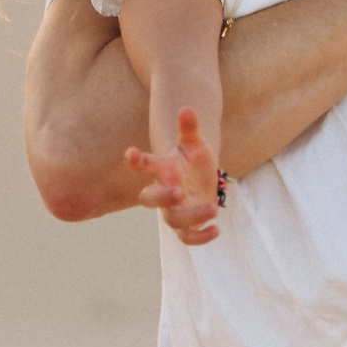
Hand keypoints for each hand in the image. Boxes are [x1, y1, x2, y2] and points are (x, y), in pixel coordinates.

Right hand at [125, 106, 221, 245]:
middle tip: (177, 190)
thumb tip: (187, 108)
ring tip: (212, 208)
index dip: (136, 160)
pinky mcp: (188, 224)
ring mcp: (174, 209)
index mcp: (162, 169)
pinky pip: (187, 237)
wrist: (201, 178)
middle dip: (160, 197)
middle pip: (149, 199)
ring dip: (190, 217)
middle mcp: (164, 191)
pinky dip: (200, 237)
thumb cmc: (192, 160)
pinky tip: (217, 229)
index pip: (144, 164)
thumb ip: (189, 128)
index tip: (130, 152)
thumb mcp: (194, 143)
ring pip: (172, 220)